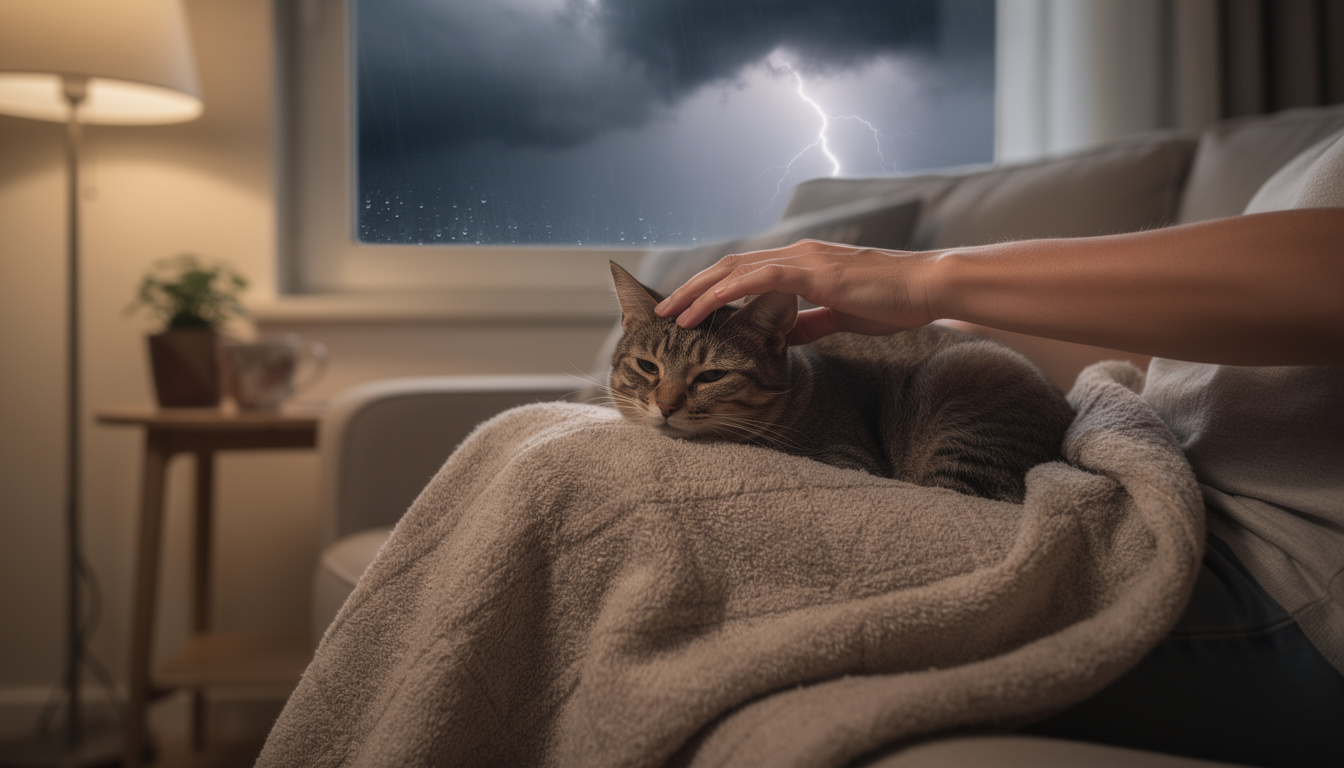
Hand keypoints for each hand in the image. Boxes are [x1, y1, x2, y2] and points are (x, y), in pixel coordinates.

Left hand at [654, 239, 935, 343]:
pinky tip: (701, 312)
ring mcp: (801, 259)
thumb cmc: (894, 302)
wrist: (927, 287)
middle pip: (729, 268)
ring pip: (733, 271)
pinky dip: (722, 294)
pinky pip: (755, 279)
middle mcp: (795, 255)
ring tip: (668, 315)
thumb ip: (812, 321)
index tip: (687, 313)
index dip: (713, 291)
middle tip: (662, 312)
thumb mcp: (843, 315)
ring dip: (696, 292)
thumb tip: (786, 333)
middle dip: (692, 290)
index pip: (745, 274)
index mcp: (802, 264)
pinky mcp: (810, 271)